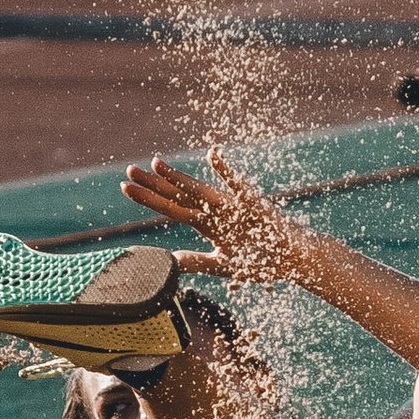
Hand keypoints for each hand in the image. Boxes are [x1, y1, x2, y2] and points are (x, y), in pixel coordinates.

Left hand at [122, 150, 310, 287]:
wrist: (292, 259)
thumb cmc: (261, 259)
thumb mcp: (223, 264)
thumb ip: (198, 261)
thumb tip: (171, 260)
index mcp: (207, 222)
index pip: (171, 208)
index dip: (149, 199)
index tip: (126, 188)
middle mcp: (214, 209)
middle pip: (177, 195)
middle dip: (153, 184)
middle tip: (128, 171)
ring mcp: (232, 205)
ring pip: (198, 189)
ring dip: (177, 177)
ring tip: (155, 164)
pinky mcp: (252, 204)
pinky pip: (238, 185)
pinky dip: (226, 171)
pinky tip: (213, 154)